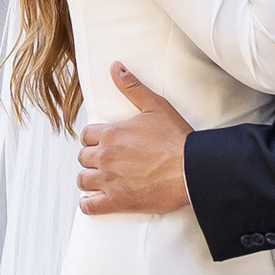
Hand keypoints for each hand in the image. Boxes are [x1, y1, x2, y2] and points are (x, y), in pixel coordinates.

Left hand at [75, 63, 192, 216]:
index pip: (86, 135)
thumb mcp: (154, 106)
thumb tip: (115, 68)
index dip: (94, 138)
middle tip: (104, 160)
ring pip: (83, 180)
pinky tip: (92, 201)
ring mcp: (109, 180)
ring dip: (89, 179)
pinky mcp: (117, 201)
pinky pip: (90, 206)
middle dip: (91, 158)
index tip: (102, 142)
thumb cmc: (176, 139)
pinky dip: (88, 204)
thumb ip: (132, 87)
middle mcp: (105, 157)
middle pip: (83, 157)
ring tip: (99, 179)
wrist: (191, 169)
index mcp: (111, 134)